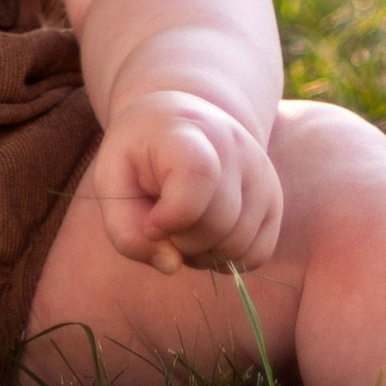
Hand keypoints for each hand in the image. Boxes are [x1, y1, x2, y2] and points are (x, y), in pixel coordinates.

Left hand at [94, 91, 282, 274]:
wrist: (179, 121)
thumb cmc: (138, 154)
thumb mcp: (111, 181)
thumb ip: (126, 229)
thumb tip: (171, 265)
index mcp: (189, 132)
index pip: (199, 176)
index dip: (172, 215)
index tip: (151, 221)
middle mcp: (237, 147)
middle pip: (218, 224)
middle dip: (182, 241)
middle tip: (163, 226)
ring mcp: (262, 174)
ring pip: (239, 245)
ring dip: (204, 254)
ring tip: (184, 229)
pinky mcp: (274, 199)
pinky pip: (259, 253)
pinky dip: (229, 259)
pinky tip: (208, 237)